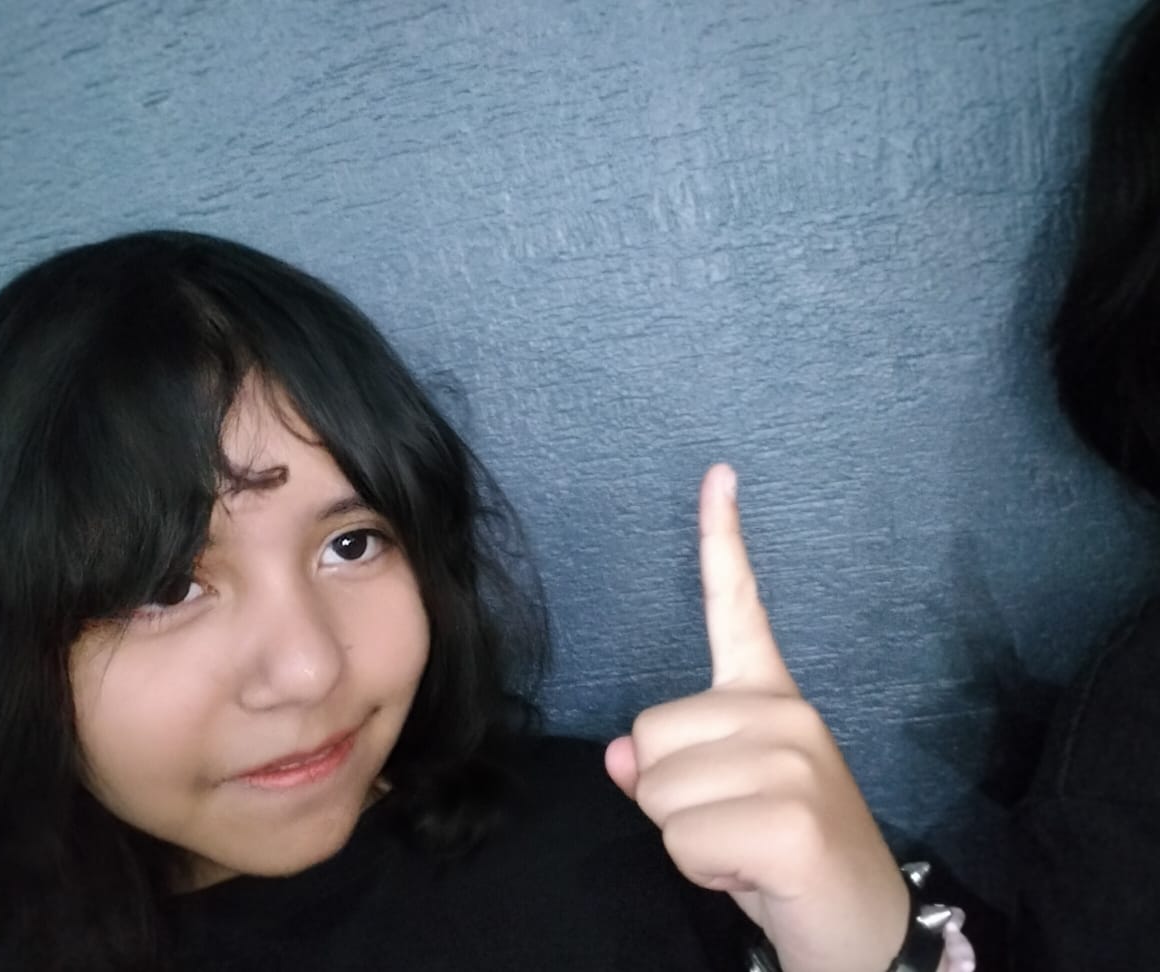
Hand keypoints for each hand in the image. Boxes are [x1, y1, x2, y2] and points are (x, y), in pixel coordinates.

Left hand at [604, 465, 908, 971]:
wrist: (861, 930)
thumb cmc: (780, 857)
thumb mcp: (717, 803)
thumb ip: (665, 768)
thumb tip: (621, 758)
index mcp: (770, 697)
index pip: (739, 607)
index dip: (722, 540)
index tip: (717, 473)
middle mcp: (785, 713)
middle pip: (648, 735)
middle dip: (669, 796)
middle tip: (730, 825)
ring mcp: (793, 760)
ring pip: (657, 789)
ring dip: (684, 837)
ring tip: (743, 849)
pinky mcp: (791, 818)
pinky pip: (683, 839)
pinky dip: (702, 872)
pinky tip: (751, 875)